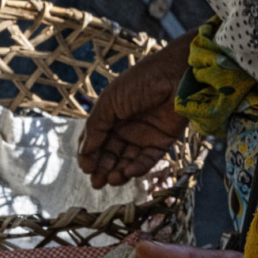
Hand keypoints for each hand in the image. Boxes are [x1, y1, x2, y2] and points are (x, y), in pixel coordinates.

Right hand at [78, 32, 195, 188]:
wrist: (173, 75)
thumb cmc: (139, 82)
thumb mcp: (109, 102)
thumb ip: (96, 127)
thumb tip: (84, 152)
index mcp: (111, 116)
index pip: (96, 141)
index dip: (90, 156)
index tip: (86, 168)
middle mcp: (126, 128)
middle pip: (111, 154)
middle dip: (102, 169)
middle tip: (96, 182)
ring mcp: (144, 136)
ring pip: (127, 160)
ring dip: (118, 172)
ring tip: (112, 179)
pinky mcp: (161, 142)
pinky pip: (147, 160)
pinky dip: (137, 168)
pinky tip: (127, 172)